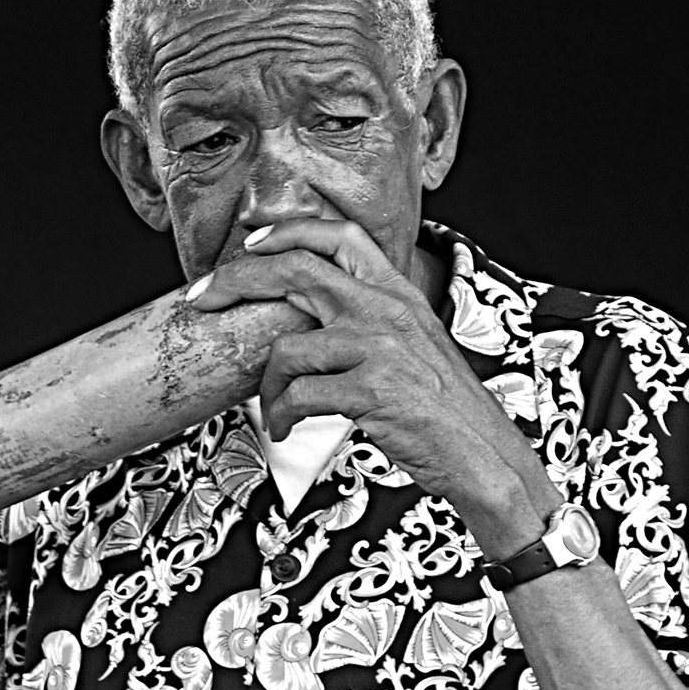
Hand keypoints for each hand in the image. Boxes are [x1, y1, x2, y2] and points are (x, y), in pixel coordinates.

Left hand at [186, 218, 555, 553]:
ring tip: (274, 412)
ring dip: (267, 387)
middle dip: (236, 281)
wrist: (486, 458)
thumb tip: (309, 323)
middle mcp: (387, 310)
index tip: (249, 246)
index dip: (287, 231)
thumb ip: (371, 323)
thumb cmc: (445, 412)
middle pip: (296, 271)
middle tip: (202, 300)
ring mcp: (379, 347)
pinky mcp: (371, 389)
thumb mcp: (415, 347)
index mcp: (398, 294)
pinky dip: (281, 417)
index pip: (340, 235)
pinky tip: (287, 431)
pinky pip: (298, 396)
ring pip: (287, 348)